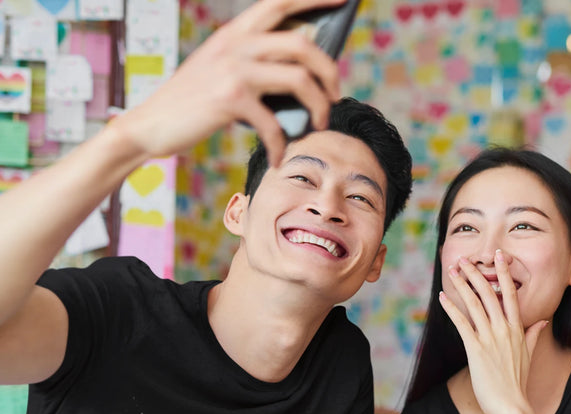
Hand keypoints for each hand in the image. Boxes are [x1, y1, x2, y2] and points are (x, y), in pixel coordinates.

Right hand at [111, 0, 344, 165]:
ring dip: (319, 106)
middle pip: (303, 44)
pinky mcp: (229, 99)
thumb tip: (302, 80)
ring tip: (319, 124)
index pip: (281, 2)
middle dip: (329, 71)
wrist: (151, 125)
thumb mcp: (222, 71)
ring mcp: (233, 69)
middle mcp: (237, 43)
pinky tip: (277, 158)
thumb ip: (254, 65)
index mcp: (236, 32)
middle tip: (335, 94)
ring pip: (299, 79)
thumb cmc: (193, 103)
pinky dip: (280, 146)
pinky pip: (274, 124)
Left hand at [439, 250, 547, 413]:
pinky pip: (462, 323)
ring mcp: (490, 338)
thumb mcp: (528, 355)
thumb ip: (533, 335)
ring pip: (474, 304)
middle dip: (476, 274)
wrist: (511, 405)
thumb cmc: (517, 382)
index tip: (499, 256)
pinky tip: (443, 297)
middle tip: (465, 259)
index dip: (504, 273)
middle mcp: (504, 330)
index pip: (511, 294)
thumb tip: (542, 321)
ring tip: (452, 270)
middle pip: (489, 294)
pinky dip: (451, 308)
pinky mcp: (476, 349)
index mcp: (517, 329)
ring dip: (462, 285)